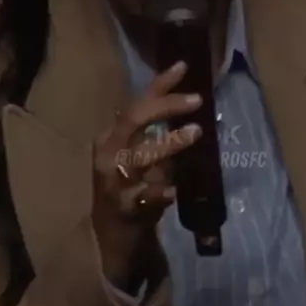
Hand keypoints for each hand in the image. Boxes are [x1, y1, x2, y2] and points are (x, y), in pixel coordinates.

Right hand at [91, 60, 201, 287]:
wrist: (110, 238)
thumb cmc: (130, 190)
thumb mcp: (142, 157)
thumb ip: (158, 137)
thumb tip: (188, 110)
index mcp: (113, 137)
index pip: (136, 103)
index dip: (160, 84)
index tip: (183, 66)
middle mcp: (109, 153)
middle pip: (133, 119)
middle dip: (165, 106)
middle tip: (196, 100)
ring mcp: (114, 181)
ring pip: (138, 156)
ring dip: (168, 143)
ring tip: (195, 132)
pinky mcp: (123, 208)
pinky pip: (143, 197)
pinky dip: (159, 192)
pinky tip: (174, 191)